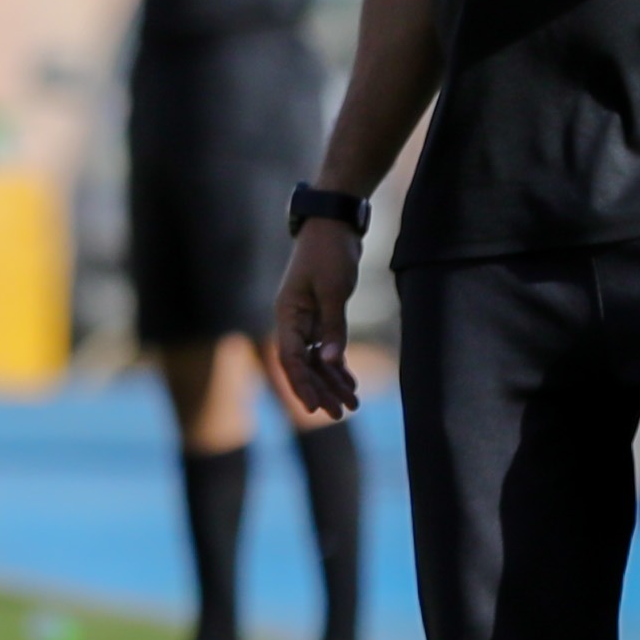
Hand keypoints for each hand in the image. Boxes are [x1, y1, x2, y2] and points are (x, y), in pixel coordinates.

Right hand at [272, 216, 364, 420]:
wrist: (334, 225)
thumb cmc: (329, 252)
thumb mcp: (332, 289)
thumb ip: (332, 326)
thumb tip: (330, 361)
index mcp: (288, 315)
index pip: (291, 358)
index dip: (301, 385)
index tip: (314, 408)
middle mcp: (294, 322)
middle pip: (303, 365)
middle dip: (321, 390)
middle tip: (339, 415)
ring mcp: (307, 320)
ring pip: (316, 361)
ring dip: (332, 383)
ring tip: (351, 406)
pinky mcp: (322, 316)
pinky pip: (327, 349)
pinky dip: (338, 367)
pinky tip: (350, 385)